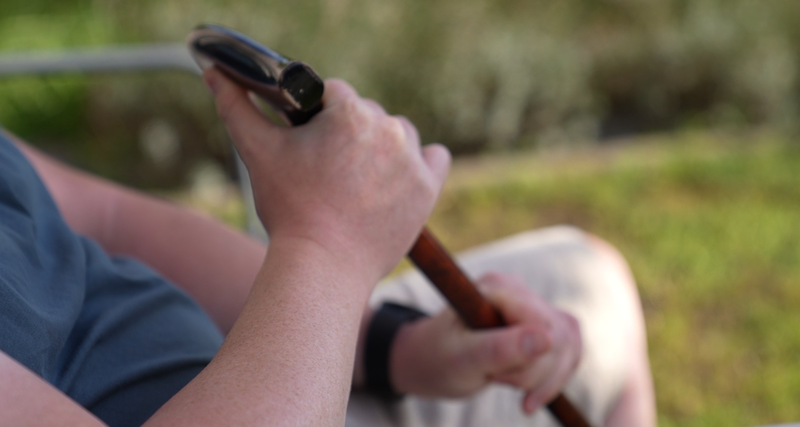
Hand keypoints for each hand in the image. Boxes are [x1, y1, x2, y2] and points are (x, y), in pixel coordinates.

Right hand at [204, 69, 450, 283]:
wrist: (323, 266)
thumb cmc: (290, 209)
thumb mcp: (258, 153)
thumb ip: (237, 108)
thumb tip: (214, 73)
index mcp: (350, 112)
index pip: (335, 94)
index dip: (319, 116)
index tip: (311, 141)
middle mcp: (388, 128)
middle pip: (367, 114)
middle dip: (349, 133)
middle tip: (330, 168)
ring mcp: (413, 158)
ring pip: (398, 134)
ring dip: (382, 146)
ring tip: (358, 178)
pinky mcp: (428, 187)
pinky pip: (435, 158)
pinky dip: (420, 163)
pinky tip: (398, 176)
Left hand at [390, 272, 581, 414]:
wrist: (431, 362)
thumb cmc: (438, 359)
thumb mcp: (461, 359)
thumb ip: (500, 348)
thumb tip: (547, 340)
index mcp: (496, 288)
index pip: (542, 324)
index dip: (529, 360)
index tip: (496, 376)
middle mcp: (519, 290)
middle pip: (560, 336)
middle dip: (534, 373)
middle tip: (495, 378)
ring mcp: (534, 306)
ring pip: (570, 345)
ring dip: (544, 379)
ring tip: (505, 381)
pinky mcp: (545, 325)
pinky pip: (570, 351)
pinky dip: (554, 380)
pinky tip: (531, 396)